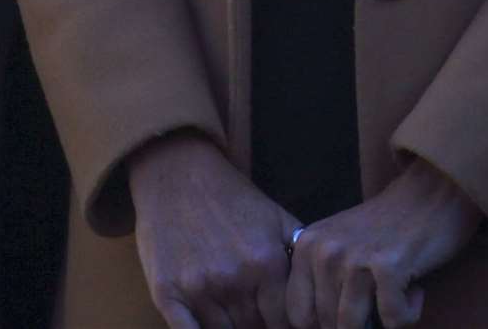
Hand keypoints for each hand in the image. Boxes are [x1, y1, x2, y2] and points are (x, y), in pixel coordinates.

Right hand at [129, 132, 299, 328]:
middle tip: (254, 309)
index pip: (285, 320)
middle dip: (257, 323)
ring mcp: (199, 288)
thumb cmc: (231, 198)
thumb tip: (321, 288)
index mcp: (267, 263)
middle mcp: (234, 279)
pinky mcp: (167, 293)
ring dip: (228, 327)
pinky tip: (206, 323)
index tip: (279, 317)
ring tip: (231, 306)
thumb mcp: (275, 217)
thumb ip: (300, 255)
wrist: (179, 174)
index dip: (285, 323)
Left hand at [285, 159, 481, 328]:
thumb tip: (317, 328)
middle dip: (358, 324)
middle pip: (327, 325)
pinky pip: (393, 320)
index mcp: (307, 246)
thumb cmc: (387, 227)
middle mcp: (325, 251)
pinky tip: (415, 290)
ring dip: (382, 322)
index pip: (298, 315)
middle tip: (380, 298)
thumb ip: (320, 280)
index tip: (355, 310)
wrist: (431, 192)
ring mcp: (355, 258)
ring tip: (396, 294)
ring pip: (352, 327)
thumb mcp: (339, 245)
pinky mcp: (388, 267)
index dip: (325, 325)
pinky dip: (408, 315)